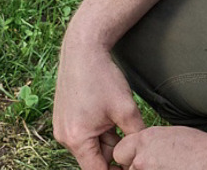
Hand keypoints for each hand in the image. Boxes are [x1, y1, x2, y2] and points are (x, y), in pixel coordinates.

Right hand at [53, 40, 145, 169]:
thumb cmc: (103, 77)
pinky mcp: (63, 117)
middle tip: (131, 141)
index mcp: (77, 139)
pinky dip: (98, 130)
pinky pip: (83, 133)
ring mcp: (61, 126)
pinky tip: (110, 115)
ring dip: (107, 140)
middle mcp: (64, 136)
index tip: (131, 166)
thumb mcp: (127, 110)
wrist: (83, 49)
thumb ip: (136, 138)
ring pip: (90, 145)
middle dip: (113, 153)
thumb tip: (144, 155)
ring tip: (120, 121)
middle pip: (93, 158)